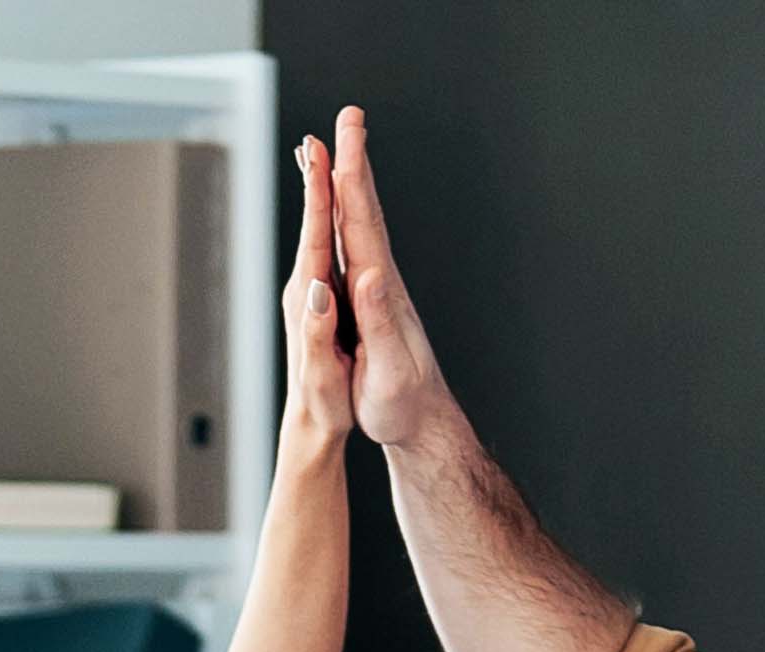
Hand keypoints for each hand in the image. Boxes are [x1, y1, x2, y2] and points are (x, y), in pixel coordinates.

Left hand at [281, 132, 355, 459]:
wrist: (312, 426)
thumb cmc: (323, 405)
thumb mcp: (321, 373)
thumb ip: (317, 330)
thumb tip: (320, 288)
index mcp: (310, 301)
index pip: (314, 237)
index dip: (318, 195)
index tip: (319, 156)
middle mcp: (306, 289)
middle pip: (313, 223)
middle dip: (316, 177)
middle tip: (318, 134)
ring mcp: (311, 292)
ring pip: (317, 230)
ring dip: (319, 190)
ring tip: (318, 153)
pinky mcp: (320, 299)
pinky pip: (324, 247)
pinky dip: (326, 218)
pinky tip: (329, 203)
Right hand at [328, 105, 459, 451]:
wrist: (423, 423)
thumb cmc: (402, 404)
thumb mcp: (389, 368)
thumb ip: (379, 322)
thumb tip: (370, 276)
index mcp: (380, 291)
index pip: (362, 226)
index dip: (350, 182)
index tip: (342, 141)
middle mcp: (382, 280)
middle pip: (364, 210)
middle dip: (354, 160)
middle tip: (349, 116)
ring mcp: (379, 288)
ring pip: (360, 223)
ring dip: (351, 181)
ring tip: (342, 146)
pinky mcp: (374, 300)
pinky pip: (355, 246)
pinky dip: (347, 216)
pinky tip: (343, 207)